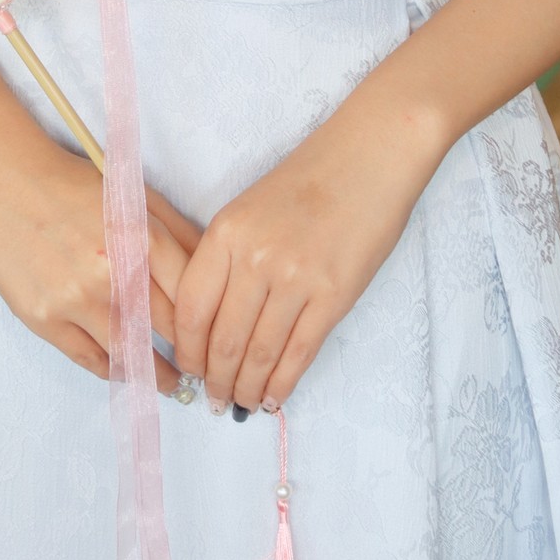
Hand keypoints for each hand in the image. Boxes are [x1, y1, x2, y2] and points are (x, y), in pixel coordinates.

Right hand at [0, 124, 200, 392]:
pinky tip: (126, 373)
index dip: (210, 321)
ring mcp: (77, 299)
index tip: (215, 335)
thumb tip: (212, 271)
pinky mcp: (44, 318)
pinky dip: (113, 370)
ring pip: (131, 351)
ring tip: (170, 384)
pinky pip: (89, 358)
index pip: (193, 296)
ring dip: (155, 373)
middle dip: (189, 352)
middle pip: (168, 327)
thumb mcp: (135, 195)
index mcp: (143, 238)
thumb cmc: (70, 183)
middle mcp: (114, 272)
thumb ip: (177, 232)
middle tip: (201, 367)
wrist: (2, 181)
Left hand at [172, 90, 447, 412]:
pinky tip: (274, 398)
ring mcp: (296, 279)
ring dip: (247, 388)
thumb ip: (228, 258)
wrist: (372, 155)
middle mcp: (255, 259)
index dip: (187, 351)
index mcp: (226, 233)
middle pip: (223, 340)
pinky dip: (283, 384)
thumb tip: (212, 321)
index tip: (189, 369)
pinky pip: (299, 353)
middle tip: (215, 400)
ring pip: (260, 354)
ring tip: (242, 404)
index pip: (191, 310)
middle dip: (216, 379)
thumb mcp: (250, 208)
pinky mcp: (334, 296)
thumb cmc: (310, 178)